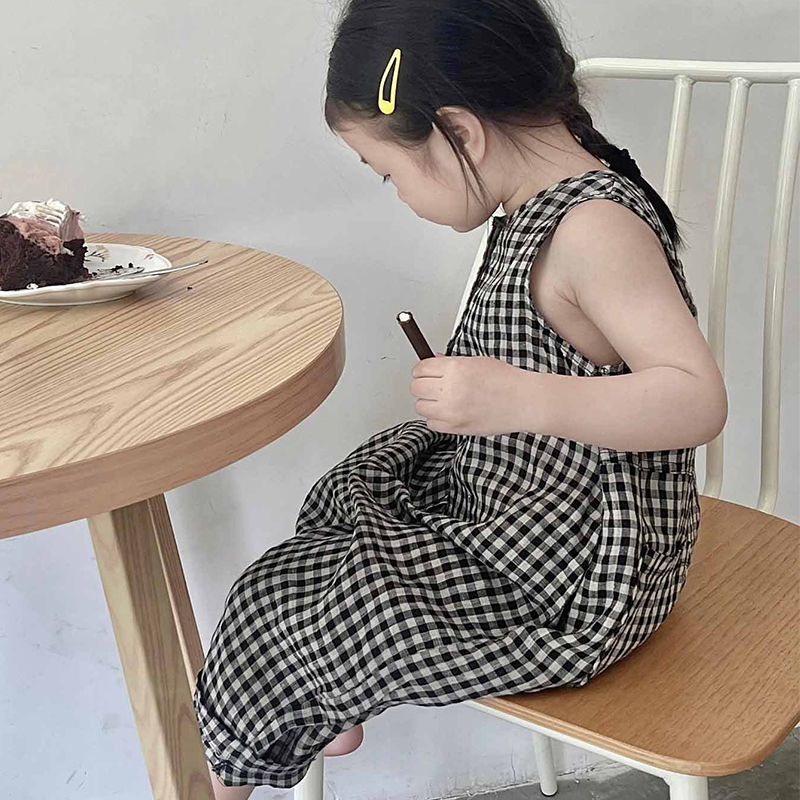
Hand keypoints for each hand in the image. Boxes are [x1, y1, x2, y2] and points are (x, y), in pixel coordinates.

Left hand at [410, 352, 529, 435]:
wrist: (523, 401)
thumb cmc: (505, 380)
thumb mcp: (477, 362)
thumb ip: (451, 362)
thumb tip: (432, 361)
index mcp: (455, 368)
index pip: (420, 369)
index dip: (421, 370)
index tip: (424, 372)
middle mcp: (450, 389)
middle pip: (416, 387)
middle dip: (422, 385)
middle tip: (432, 386)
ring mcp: (451, 411)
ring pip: (420, 407)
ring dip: (428, 403)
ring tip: (442, 400)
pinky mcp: (455, 428)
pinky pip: (431, 424)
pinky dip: (436, 419)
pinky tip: (449, 413)